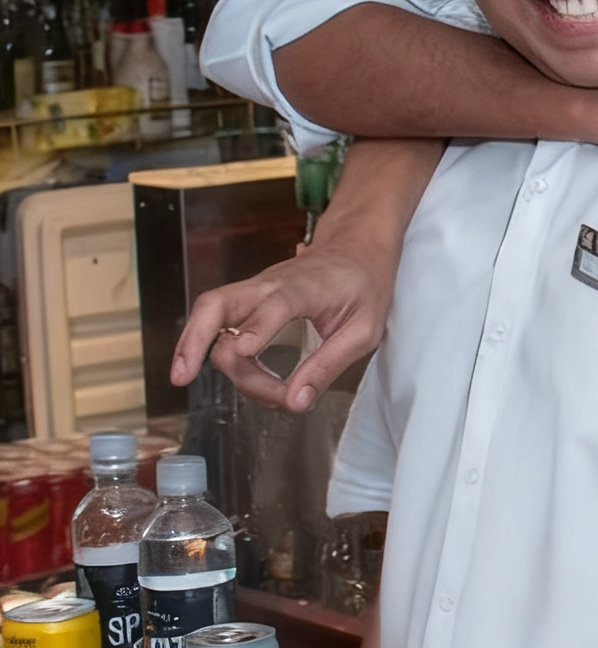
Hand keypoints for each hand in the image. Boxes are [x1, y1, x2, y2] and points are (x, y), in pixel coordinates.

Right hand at [170, 240, 394, 411]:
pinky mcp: (249, 299)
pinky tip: (220, 374)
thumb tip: (296, 402)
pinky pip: (218, 320)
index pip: (276, 304)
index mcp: (306, 287)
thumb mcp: (365, 328)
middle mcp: (271, 285)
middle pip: (219, 303)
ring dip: (194, 346)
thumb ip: (330, 365)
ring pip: (210, 311)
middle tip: (182, 375)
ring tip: (187, 379)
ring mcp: (255, 290)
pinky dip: (208, 346)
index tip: (246, 350)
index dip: (259, 327)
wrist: (356, 245)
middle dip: (195, 339)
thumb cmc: (364, 283)